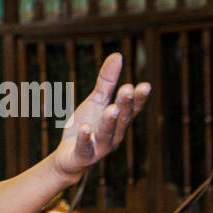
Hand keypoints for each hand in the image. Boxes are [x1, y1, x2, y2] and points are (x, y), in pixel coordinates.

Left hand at [51, 52, 150, 180]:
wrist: (68, 157)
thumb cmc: (87, 126)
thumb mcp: (96, 101)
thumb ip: (107, 81)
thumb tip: (117, 55)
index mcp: (118, 121)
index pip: (131, 109)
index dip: (138, 99)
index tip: (145, 85)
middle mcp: (113, 135)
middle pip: (121, 119)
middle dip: (125, 105)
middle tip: (128, 89)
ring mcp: (99, 147)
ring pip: (107, 134)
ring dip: (109, 122)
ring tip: (111, 108)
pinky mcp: (83, 156)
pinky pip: (85, 148)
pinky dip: (85, 139)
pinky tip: (84, 128)